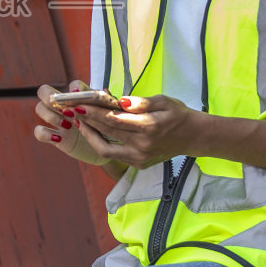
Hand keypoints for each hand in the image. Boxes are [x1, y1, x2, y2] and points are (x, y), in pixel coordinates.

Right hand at [33, 81, 110, 165]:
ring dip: (51, 115)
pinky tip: (59, 138)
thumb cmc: (106, 130)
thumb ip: (106, 105)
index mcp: (80, 97)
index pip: (73, 85)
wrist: (104, 150)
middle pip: (44, 91)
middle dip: (49, 97)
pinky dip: (45, 134)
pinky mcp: (53, 136)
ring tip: (67, 125)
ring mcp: (56, 120)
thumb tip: (105, 92)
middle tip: (62, 109)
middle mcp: (64, 105)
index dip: (75, 89)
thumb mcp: (108, 117)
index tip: (79, 96)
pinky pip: (38, 131)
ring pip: (40, 108)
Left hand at [74, 95, 197, 169]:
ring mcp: (139, 158)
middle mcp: (142, 145)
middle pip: (107, 132)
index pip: (115, 119)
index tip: (79, 105)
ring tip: (80, 122)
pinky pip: (114, 155)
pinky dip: (101, 143)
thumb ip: (141, 102)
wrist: (192, 137)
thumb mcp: (163, 101)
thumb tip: (119, 101)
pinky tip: (94, 132)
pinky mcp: (138, 164)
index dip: (94, 112)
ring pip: (106, 149)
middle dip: (87, 120)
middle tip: (73, 110)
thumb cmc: (177, 115)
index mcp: (149, 127)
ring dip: (90, 135)